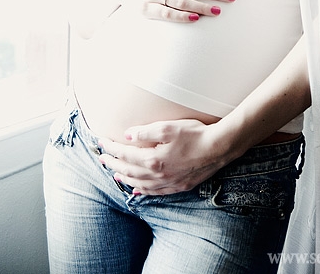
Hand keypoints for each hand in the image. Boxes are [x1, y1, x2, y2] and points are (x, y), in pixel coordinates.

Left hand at [98, 119, 229, 194]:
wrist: (218, 148)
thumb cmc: (195, 134)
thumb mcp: (168, 127)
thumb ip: (145, 132)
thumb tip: (127, 136)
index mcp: (153, 159)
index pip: (125, 154)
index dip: (111, 148)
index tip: (101, 142)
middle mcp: (158, 174)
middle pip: (129, 171)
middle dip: (113, 164)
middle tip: (102, 159)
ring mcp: (168, 182)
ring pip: (139, 183)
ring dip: (125, 178)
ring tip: (115, 174)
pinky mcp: (178, 186)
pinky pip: (154, 192)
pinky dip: (142, 190)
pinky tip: (137, 189)